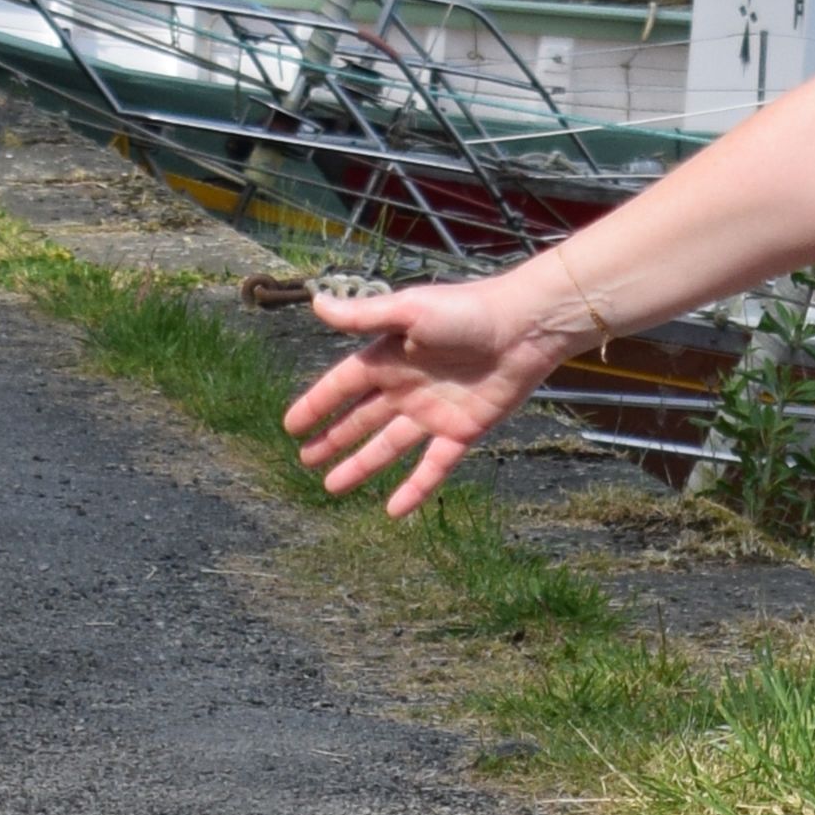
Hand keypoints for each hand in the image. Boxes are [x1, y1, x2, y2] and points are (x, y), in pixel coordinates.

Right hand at [285, 270, 572, 506]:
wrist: (524, 328)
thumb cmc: (466, 311)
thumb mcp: (408, 311)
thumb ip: (362, 315)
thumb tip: (315, 303)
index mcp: (388, 358)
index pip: (343, 386)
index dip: (317, 405)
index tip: (290, 426)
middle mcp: (406, 387)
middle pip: (360, 420)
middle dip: (333, 440)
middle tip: (306, 461)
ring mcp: (433, 412)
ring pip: (388, 447)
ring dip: (361, 466)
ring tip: (333, 487)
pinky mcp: (462, 431)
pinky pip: (433, 467)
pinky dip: (414, 489)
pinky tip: (393, 511)